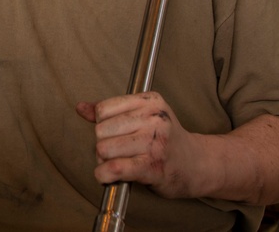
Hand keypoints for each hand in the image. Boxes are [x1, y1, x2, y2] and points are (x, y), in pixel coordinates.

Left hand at [76, 92, 203, 198]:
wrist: (197, 164)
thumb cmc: (165, 140)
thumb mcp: (142, 117)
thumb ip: (110, 112)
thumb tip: (80, 107)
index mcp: (149, 101)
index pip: (103, 110)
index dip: (102, 125)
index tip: (115, 134)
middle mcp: (154, 118)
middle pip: (101, 130)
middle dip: (103, 144)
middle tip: (118, 152)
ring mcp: (155, 142)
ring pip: (104, 149)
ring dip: (104, 161)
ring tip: (119, 163)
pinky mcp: (153, 166)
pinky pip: (115, 168)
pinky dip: (104, 174)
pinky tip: (106, 176)